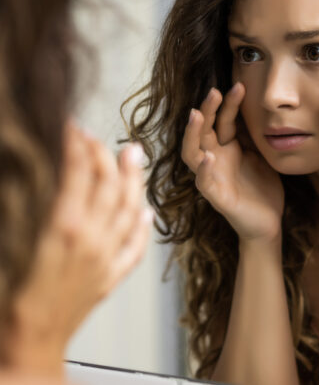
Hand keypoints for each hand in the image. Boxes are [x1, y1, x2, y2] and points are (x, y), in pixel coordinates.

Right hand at [5, 123, 152, 375]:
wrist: (25, 347)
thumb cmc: (8, 297)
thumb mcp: (13, 239)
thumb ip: (33, 206)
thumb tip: (46, 178)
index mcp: (63, 226)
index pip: (79, 171)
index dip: (78, 144)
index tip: (73, 128)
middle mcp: (92, 238)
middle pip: (109, 184)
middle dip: (105, 154)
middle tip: (99, 138)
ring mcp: (106, 257)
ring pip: (130, 208)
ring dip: (134, 179)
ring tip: (134, 156)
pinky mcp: (110, 276)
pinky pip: (136, 246)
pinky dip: (143, 226)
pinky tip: (148, 212)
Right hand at [181, 83, 283, 242]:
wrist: (269, 222)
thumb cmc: (262, 187)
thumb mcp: (260, 155)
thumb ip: (253, 135)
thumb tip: (257, 108)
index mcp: (227, 148)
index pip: (222, 120)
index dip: (228, 104)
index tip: (240, 85)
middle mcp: (215, 159)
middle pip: (202, 130)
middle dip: (206, 110)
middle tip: (214, 91)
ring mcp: (212, 177)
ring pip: (192, 153)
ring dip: (193, 134)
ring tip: (196, 115)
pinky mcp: (216, 197)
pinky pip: (204, 182)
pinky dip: (205, 170)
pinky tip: (210, 158)